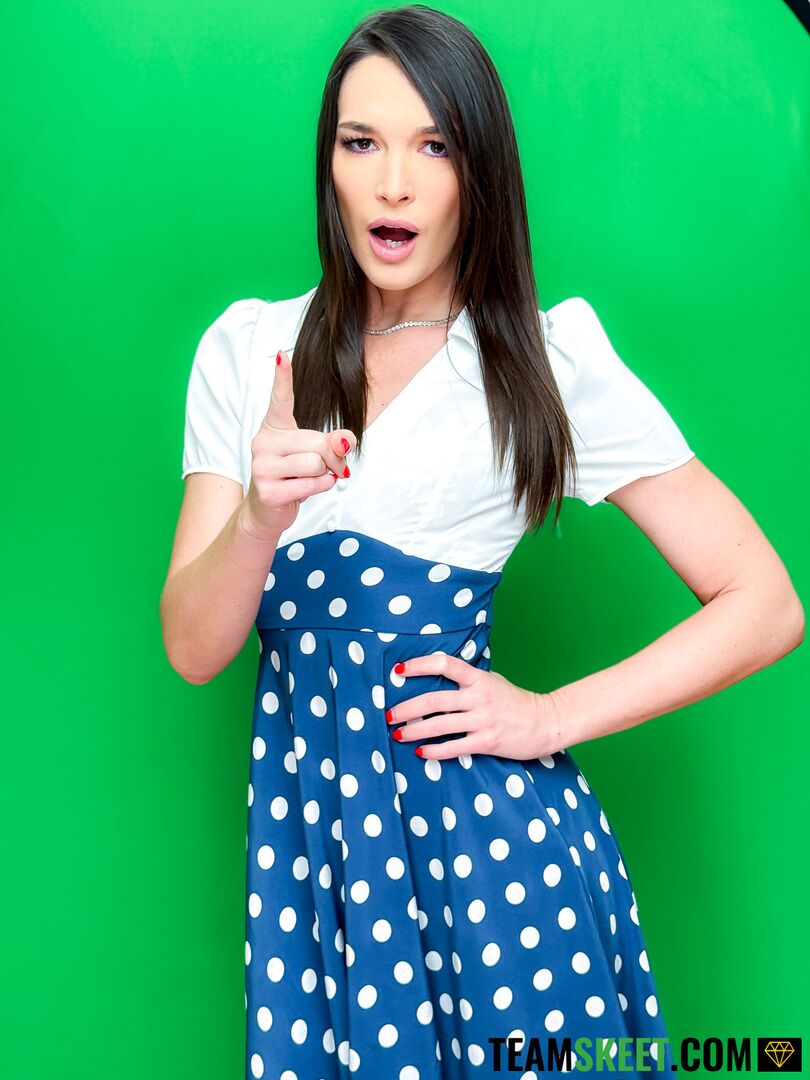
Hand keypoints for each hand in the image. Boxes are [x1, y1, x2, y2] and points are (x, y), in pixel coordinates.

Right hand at [244, 349, 355, 537]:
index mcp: (274, 427)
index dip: (282, 377)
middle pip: (318, 441)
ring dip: (325, 475)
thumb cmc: (291, 477)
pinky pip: (313, 483)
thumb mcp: (312, 454)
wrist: (266, 511)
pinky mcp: (269, 489)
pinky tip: (305, 489)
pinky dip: (320, 487)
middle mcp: (263, 442)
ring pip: (316, 463)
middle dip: (332, 457)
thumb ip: (331, 443)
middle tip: (328, 468)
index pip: (280, 399)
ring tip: (309, 479)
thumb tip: (346, 439)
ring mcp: (262, 466)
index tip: (281, 355)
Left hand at [386, 652, 565, 760]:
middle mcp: (479, 697)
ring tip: (397, 734)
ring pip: (439, 725)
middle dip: (407, 708)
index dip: (420, 665)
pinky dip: (435, 751)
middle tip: (388, 714)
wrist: (546, 722)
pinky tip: (422, 752)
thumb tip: (438, 677)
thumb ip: (468, 680)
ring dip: (414, 730)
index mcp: (479, 678)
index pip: (445, 665)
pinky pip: (455, 747)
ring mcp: (483, 720)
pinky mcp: (488, 741)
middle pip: (434, 700)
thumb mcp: (492, 682)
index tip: (399, 670)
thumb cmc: (516, 701)